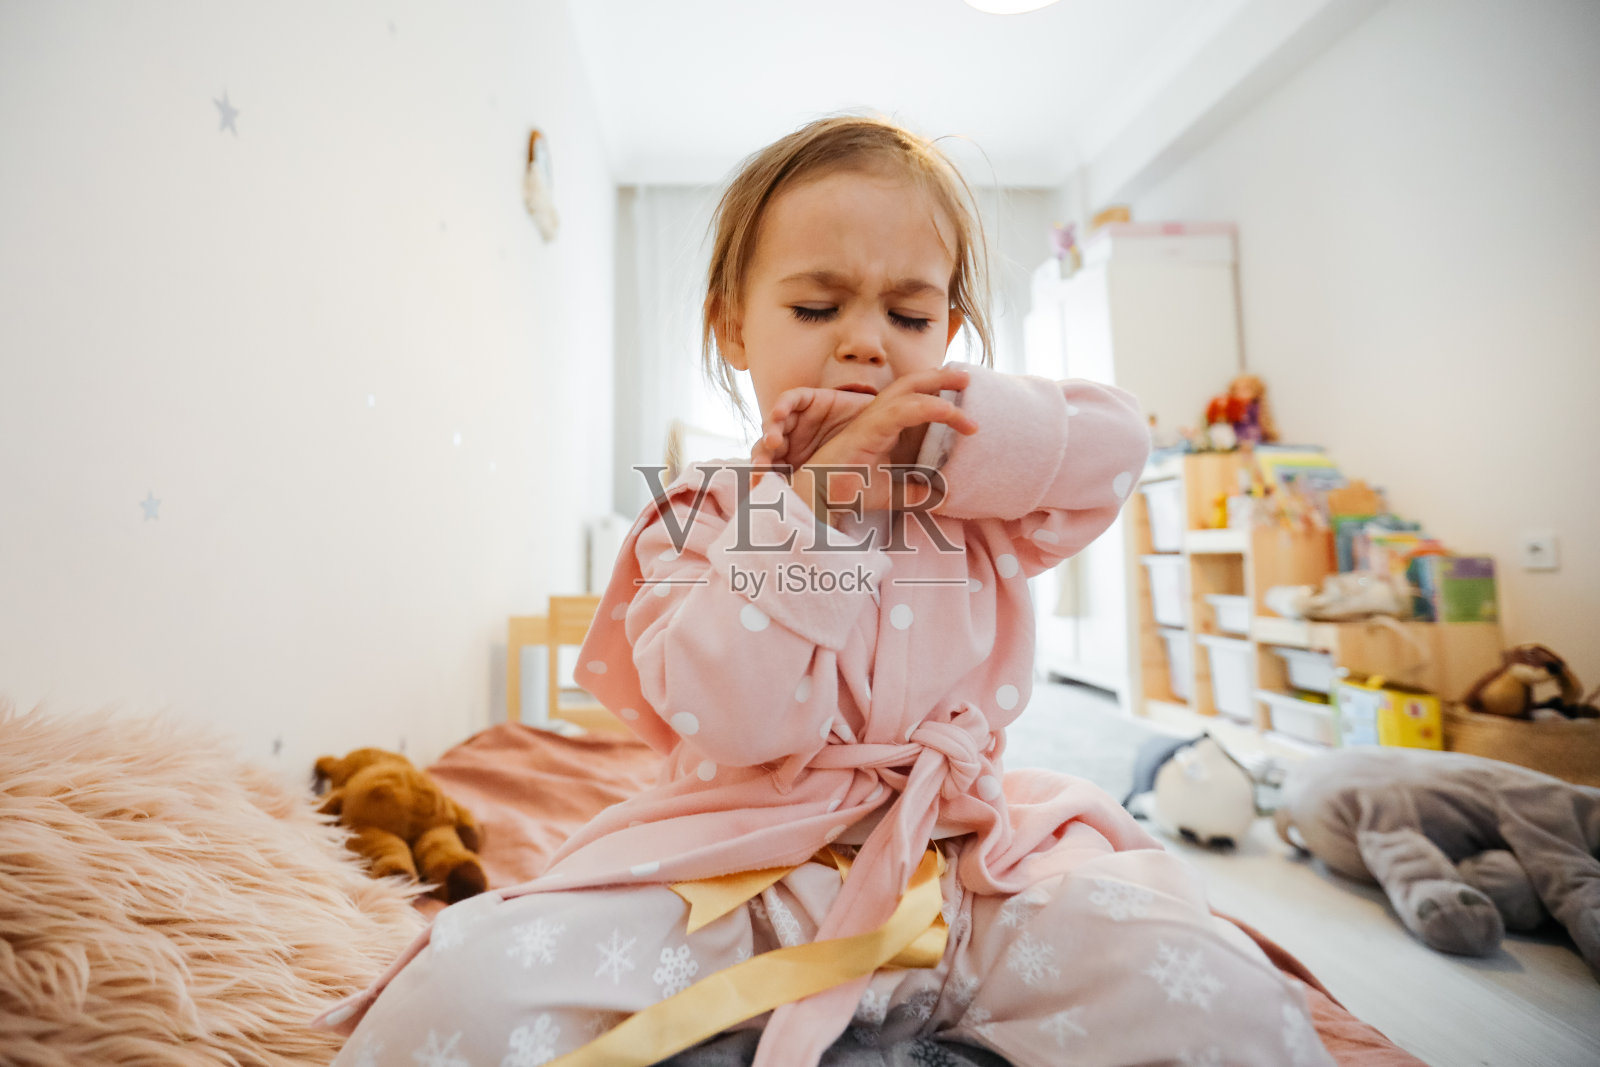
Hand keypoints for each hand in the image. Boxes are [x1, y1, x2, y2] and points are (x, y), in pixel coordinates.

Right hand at [755, 366, 977, 519]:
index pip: (912, 401)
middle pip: (911, 384)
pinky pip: (902, 411)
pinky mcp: (867, 430)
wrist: (818, 499)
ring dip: (939, 384)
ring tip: (965, 382)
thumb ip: (913, 491)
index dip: (937, 396)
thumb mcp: (889, 492)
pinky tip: (950, 411)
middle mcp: (876, 417)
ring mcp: (871, 421)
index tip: (965, 410)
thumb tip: (941, 495)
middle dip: (940, 376)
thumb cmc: (846, 490)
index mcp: (881, 427)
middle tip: (967, 376)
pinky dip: (928, 407)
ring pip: (908, 391)